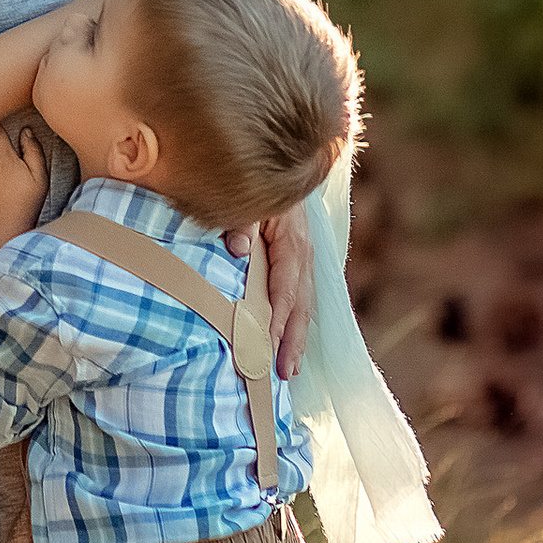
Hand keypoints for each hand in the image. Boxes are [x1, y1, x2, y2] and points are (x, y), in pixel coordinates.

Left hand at [229, 201, 315, 381]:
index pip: (285, 290)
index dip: (278, 320)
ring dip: (297, 339)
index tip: (269, 346)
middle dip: (293, 341)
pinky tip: (291, 344)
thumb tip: (237, 250)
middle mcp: (304, 256)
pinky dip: (297, 324)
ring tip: (290, 371)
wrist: (283, 168)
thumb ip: (242, 222)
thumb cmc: (261, 189)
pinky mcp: (300, 264)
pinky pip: (302, 299)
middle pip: (300, 306)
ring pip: (304, 306)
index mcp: (292, 243)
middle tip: (284, 374)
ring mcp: (305, 261)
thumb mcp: (251, 200)